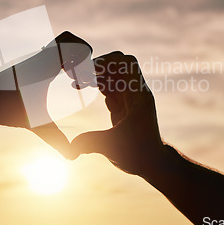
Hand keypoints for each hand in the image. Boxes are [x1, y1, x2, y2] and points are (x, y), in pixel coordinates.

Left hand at [0, 31, 91, 159]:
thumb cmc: (7, 112)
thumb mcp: (34, 125)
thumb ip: (55, 140)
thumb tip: (72, 158)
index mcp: (43, 66)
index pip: (70, 45)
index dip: (84, 55)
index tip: (82, 77)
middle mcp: (37, 57)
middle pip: (67, 37)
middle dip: (80, 52)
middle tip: (80, 74)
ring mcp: (31, 57)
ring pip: (56, 44)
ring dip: (69, 57)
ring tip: (71, 79)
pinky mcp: (26, 62)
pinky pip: (47, 53)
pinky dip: (58, 62)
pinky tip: (56, 82)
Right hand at [71, 52, 165, 174]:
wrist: (154, 164)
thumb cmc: (139, 155)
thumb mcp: (112, 147)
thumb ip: (89, 143)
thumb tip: (69, 149)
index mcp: (138, 96)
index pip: (127, 64)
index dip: (107, 61)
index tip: (89, 69)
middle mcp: (136, 93)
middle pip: (119, 65)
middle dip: (99, 65)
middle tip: (80, 74)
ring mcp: (130, 99)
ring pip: (114, 75)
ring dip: (96, 75)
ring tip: (78, 82)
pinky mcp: (124, 107)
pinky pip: (111, 87)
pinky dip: (97, 84)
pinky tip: (83, 88)